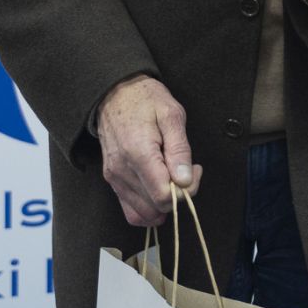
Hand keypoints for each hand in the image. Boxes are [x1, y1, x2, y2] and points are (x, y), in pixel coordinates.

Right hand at [96, 75, 201, 226]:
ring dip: (164, 203)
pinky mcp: (112, 180)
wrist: (116, 93)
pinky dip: (148, 208)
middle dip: (178, 196)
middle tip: (186, 170)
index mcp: (139, 154)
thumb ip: (180, 149)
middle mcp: (122, 171)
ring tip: (172, 177)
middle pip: (156, 207)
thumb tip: (185, 180)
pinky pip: (130, 210)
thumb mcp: (171, 115)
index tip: (195, 170)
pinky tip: (159, 190)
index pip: (164, 196)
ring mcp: (114, 178)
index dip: (187, 190)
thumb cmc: (145, 100)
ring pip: (144, 213)